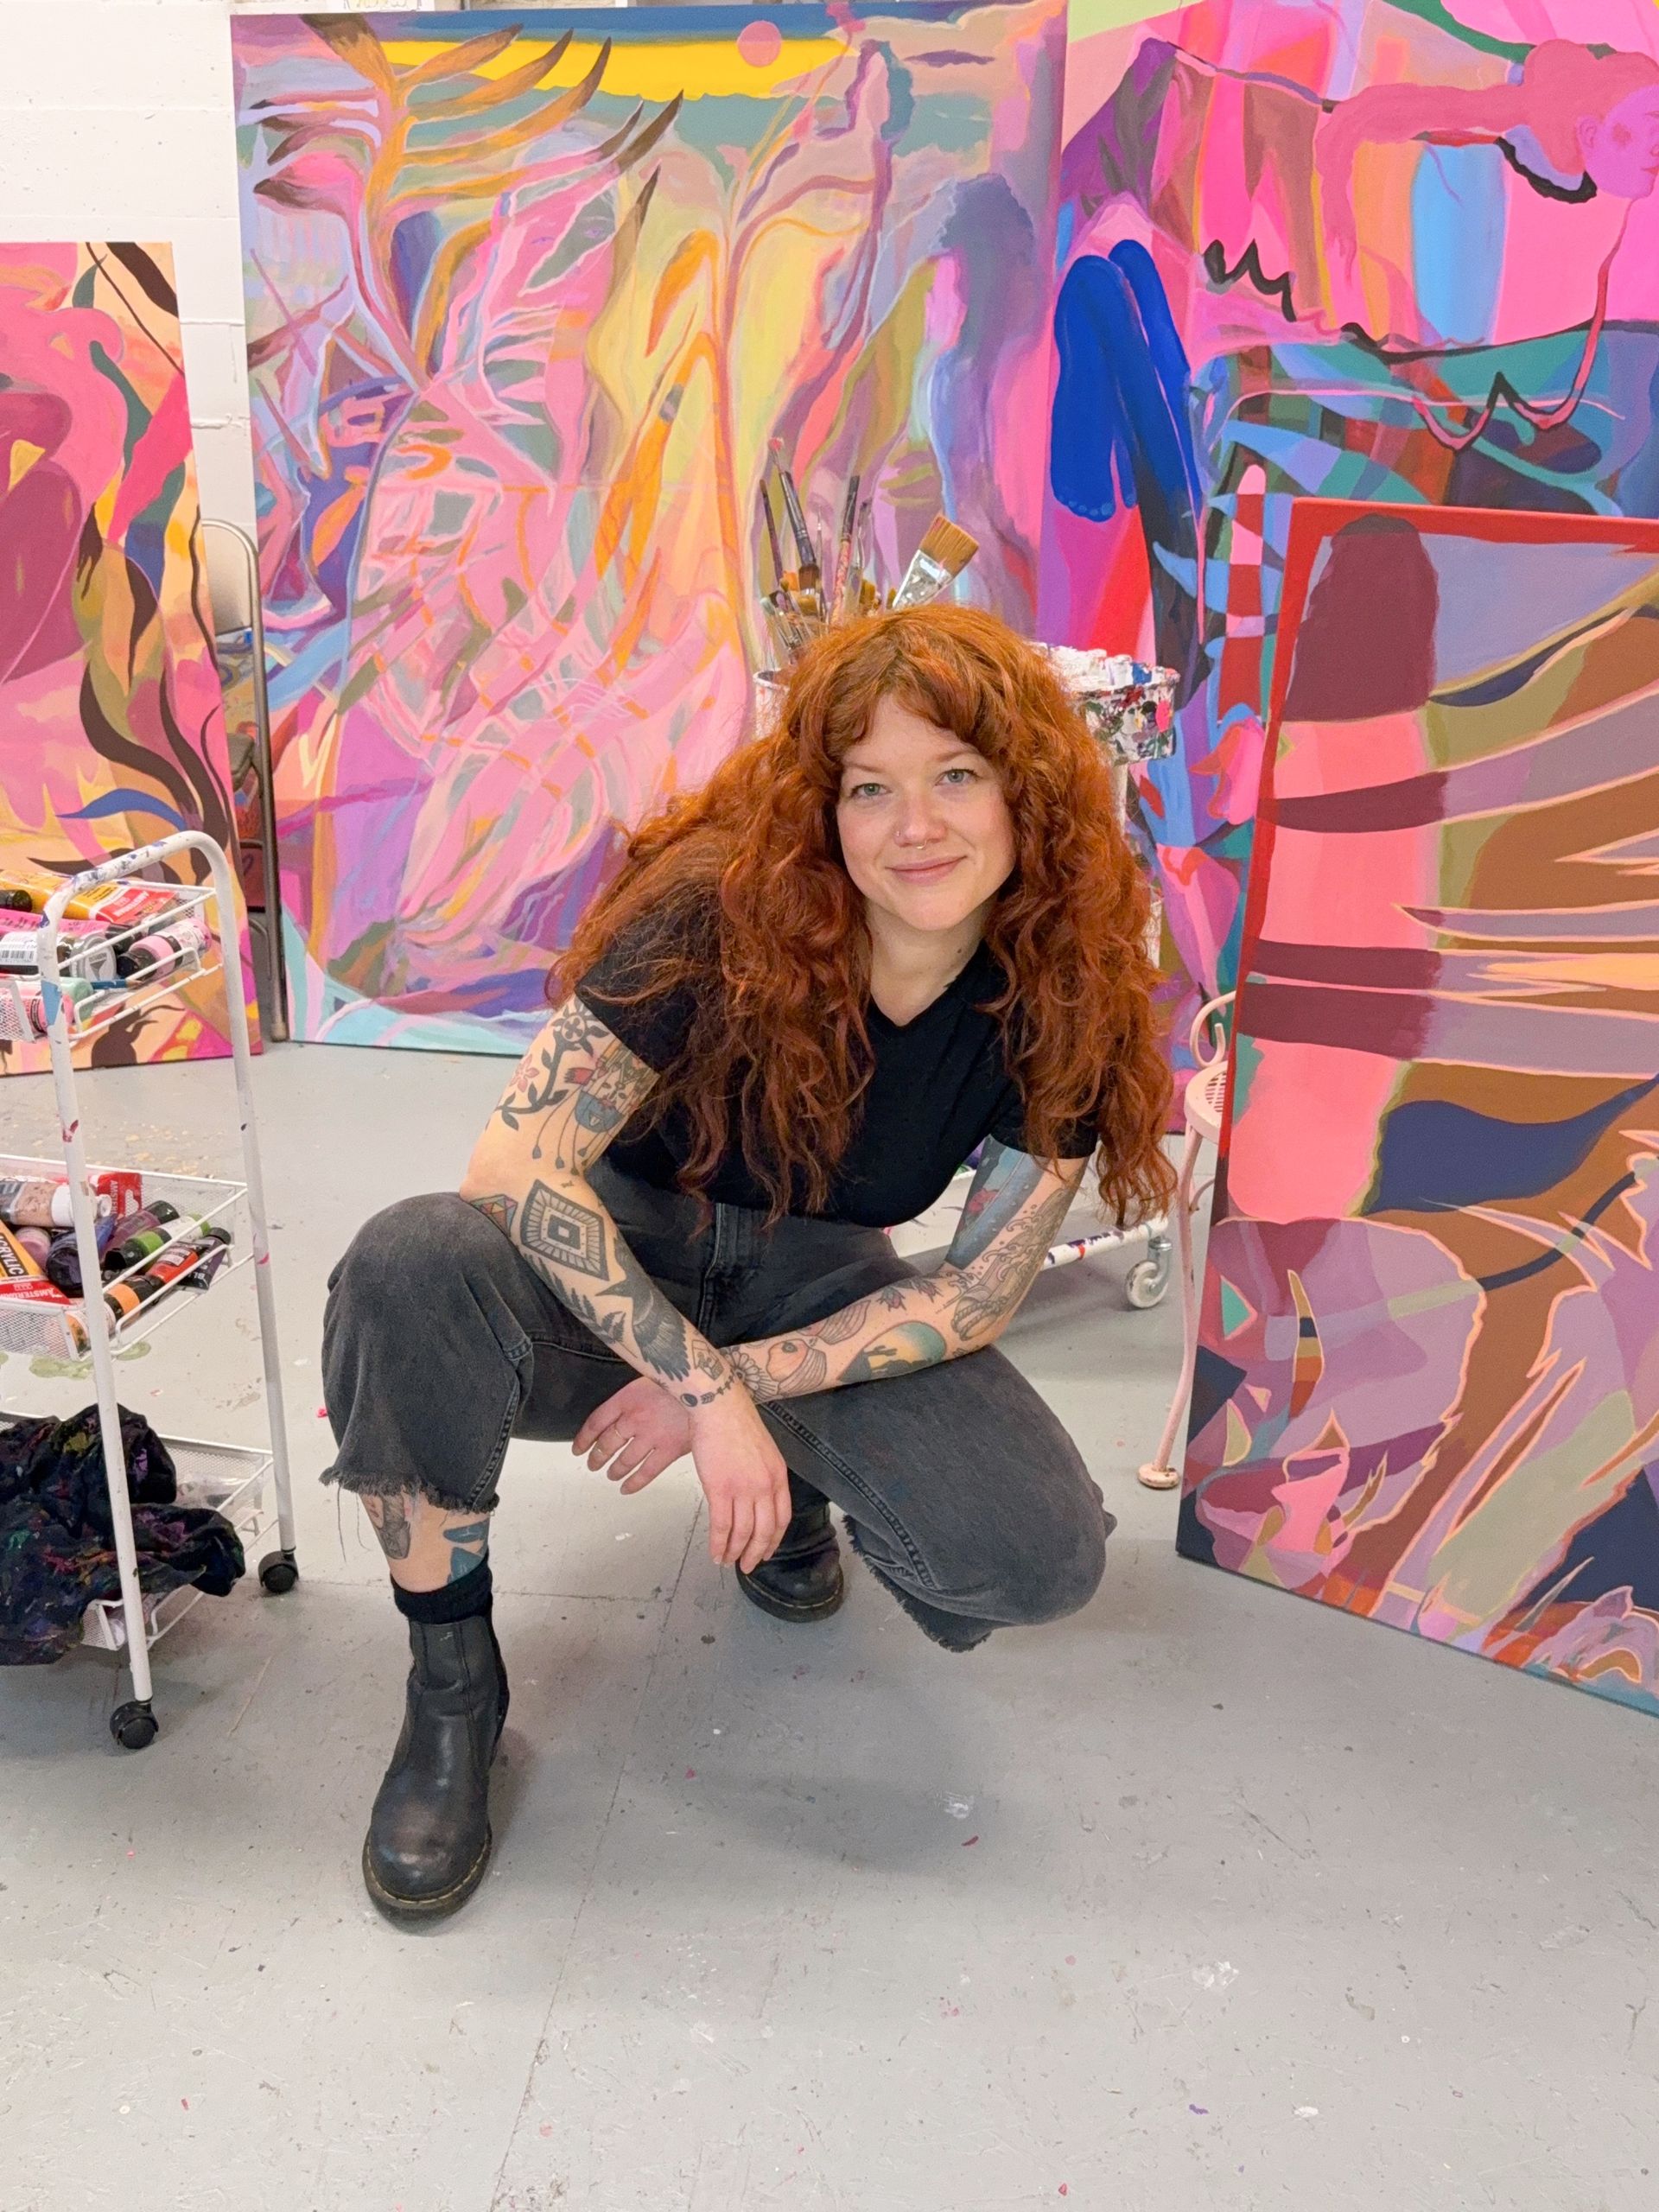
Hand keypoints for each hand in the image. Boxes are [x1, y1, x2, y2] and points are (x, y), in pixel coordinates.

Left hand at [574, 1377, 692, 1495]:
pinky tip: (626, 1488)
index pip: (596, 1422)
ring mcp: (651, 1436)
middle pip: (607, 1443)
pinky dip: (634, 1482)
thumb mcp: (650, 1378)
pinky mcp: (669, 1450)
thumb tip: (622, 1412)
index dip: (584, 1439)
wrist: (709, 1387)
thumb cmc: (682, 1379)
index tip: (578, 1449)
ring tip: (610, 1474)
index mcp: (626, 1398)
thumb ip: (633, 1397)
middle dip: (597, 1457)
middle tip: (593, 1464)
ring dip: (615, 1470)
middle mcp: (634, 1419)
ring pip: (625, 1460)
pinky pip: (647, 1472)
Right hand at [687, 1386, 790, 1573]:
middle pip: (764, 1530)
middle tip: (748, 1566)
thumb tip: (754, 1496)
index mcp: (778, 1477)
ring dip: (735, 1552)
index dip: (773, 1539)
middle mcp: (765, 1486)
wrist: (719, 1407)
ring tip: (727, 1562)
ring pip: (742, 1532)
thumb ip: (763, 1475)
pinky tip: (715, 1552)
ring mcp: (743, 1489)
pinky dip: (718, 1543)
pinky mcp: (720, 1489)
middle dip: (756, 1553)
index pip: (781, 1518)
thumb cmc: (736, 1424)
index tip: (766, 1551)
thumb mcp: (763, 1451)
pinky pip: (721, 1526)